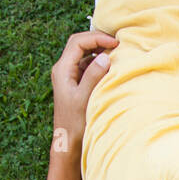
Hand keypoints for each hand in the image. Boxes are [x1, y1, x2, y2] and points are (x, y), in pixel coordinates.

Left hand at [51, 30, 118, 148]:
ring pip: (83, 53)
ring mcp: (68, 76)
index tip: (115, 43)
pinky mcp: (74, 83)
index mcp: (62, 69)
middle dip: (97, 39)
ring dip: (98, 49)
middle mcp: (63, 69)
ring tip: (115, 52)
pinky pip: (85, 65)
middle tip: (116, 43)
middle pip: (79, 44)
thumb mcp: (85, 98)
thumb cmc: (75, 123)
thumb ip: (94, 76)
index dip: (97, 38)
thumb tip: (105, 56)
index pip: (78, 42)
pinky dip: (97, 61)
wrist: (68, 142)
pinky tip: (109, 66)